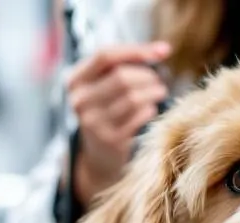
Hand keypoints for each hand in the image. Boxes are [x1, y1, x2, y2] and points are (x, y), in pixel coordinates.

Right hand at [65, 42, 170, 203]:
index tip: (164, 50)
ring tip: (159, 92)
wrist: (99, 156)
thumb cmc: (108, 111)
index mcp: (75, 80)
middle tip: (159, 81)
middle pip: (122, 76)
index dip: (137, 50)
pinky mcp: (109, 139)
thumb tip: (163, 50)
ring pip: (133, 97)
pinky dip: (150, 110)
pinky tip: (150, 110)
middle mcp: (79, 100)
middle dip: (148, 76)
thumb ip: (125, 65)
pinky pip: (138, 117)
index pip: (105, 55)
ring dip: (153, 92)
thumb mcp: (105, 87)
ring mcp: (92, 121)